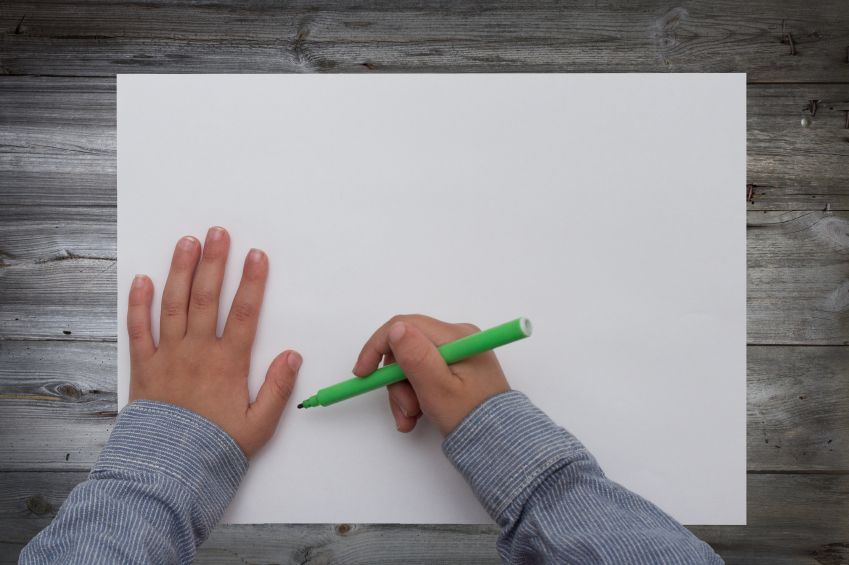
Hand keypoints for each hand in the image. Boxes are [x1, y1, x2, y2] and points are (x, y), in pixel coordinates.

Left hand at [126, 226, 300, 456]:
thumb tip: (293, 355)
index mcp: (228, 363)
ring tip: (186, 243)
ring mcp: (168, 356)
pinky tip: (142, 280)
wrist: (170, 470)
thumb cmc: (216, 447)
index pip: (244, 313)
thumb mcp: (260, 424)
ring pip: (174, 304)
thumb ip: (278, 388)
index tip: (256, 255)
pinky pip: (138, 329)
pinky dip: (139, 304)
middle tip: (218, 232)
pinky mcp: (144, 366)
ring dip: (180, 271)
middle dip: (214, 261)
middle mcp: (197, 351)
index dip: (252, 281)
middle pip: (207, 297)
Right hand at [353, 314, 509, 435]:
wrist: (498, 443)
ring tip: (411, 419)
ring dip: (404, 394)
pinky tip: (417, 416)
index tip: (363, 374)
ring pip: (410, 364)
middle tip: (405, 409)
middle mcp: (457, 339)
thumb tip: (397, 329)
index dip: (378, 347)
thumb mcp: (438, 389)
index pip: (406, 326)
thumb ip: (416, 358)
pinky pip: (422, 374)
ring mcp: (456, 354)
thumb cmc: (472, 418)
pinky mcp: (454, 368)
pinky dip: (414, 395)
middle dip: (396, 381)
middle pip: (406, 348)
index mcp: (456, 337)